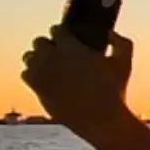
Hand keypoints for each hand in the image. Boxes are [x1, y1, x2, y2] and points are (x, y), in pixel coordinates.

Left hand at [21, 26, 134, 142]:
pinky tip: (45, 79)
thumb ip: (121, 43)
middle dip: (48, 46)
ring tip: (49, 65)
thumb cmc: (113, 91)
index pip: (57, 29)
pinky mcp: (36, 88)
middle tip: (59, 54)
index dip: (63, 33)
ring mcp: (42, 73)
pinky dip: (33, 75)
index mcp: (71, 47)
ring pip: (29, 56)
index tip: (69, 39)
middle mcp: (52, 57)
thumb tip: (110, 33)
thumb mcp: (125, 64)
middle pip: (39, 41)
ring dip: (38, 59)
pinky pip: (25, 74)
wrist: (100, 120)